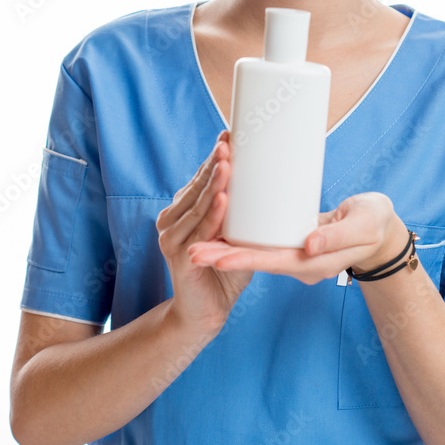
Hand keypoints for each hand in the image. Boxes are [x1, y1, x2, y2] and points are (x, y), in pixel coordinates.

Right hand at [156, 130, 252, 332]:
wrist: (206, 310)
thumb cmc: (225, 268)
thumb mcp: (234, 232)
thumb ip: (243, 210)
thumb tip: (274, 179)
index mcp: (182, 209)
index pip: (200, 177)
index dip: (215, 156)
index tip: (230, 134)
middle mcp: (171, 219)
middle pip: (197, 185)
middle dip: (215, 163)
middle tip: (229, 141)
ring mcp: (171, 237)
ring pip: (198, 204)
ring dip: (213, 183)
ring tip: (227, 162)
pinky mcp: (179, 256)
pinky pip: (200, 231)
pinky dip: (212, 214)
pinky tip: (223, 198)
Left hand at [187, 192, 406, 284]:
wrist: (383, 231)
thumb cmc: (375, 225)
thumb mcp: (361, 228)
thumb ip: (335, 236)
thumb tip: (307, 245)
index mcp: (315, 263)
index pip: (272, 262)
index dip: (242, 258)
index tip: (214, 257)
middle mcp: (301, 263)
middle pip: (257, 260)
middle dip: (223, 256)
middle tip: (190, 253)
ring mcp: (298, 254)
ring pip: (257, 252)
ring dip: (227, 248)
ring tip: (195, 245)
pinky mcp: (295, 242)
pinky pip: (265, 242)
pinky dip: (243, 237)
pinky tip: (223, 228)